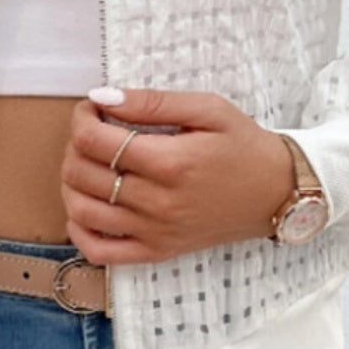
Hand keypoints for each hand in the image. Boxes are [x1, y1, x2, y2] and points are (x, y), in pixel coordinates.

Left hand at [60, 87, 294, 264]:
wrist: (277, 193)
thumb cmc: (243, 146)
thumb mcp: (208, 109)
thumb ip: (153, 102)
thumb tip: (103, 97)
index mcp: (171, 163)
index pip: (95, 141)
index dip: (82, 118)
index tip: (93, 108)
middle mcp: (158, 202)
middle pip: (82, 174)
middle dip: (75, 144)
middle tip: (93, 131)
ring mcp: (155, 232)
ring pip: (81, 210)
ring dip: (71, 181)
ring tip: (88, 162)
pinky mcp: (156, 252)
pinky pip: (99, 251)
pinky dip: (79, 229)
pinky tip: (86, 206)